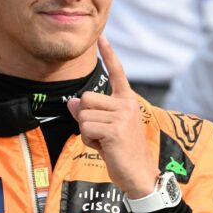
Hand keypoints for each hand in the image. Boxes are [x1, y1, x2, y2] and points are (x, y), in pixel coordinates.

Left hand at [67, 36, 159, 197]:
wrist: (140, 175)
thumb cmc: (122, 152)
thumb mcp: (104, 128)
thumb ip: (90, 113)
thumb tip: (72, 102)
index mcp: (126, 101)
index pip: (117, 73)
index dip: (109, 54)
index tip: (102, 37)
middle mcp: (126, 104)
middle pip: (86, 99)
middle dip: (86, 118)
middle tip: (102, 135)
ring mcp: (122, 116)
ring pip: (83, 116)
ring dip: (87, 133)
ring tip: (105, 143)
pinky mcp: (115, 130)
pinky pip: (85, 129)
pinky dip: (89, 142)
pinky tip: (105, 149)